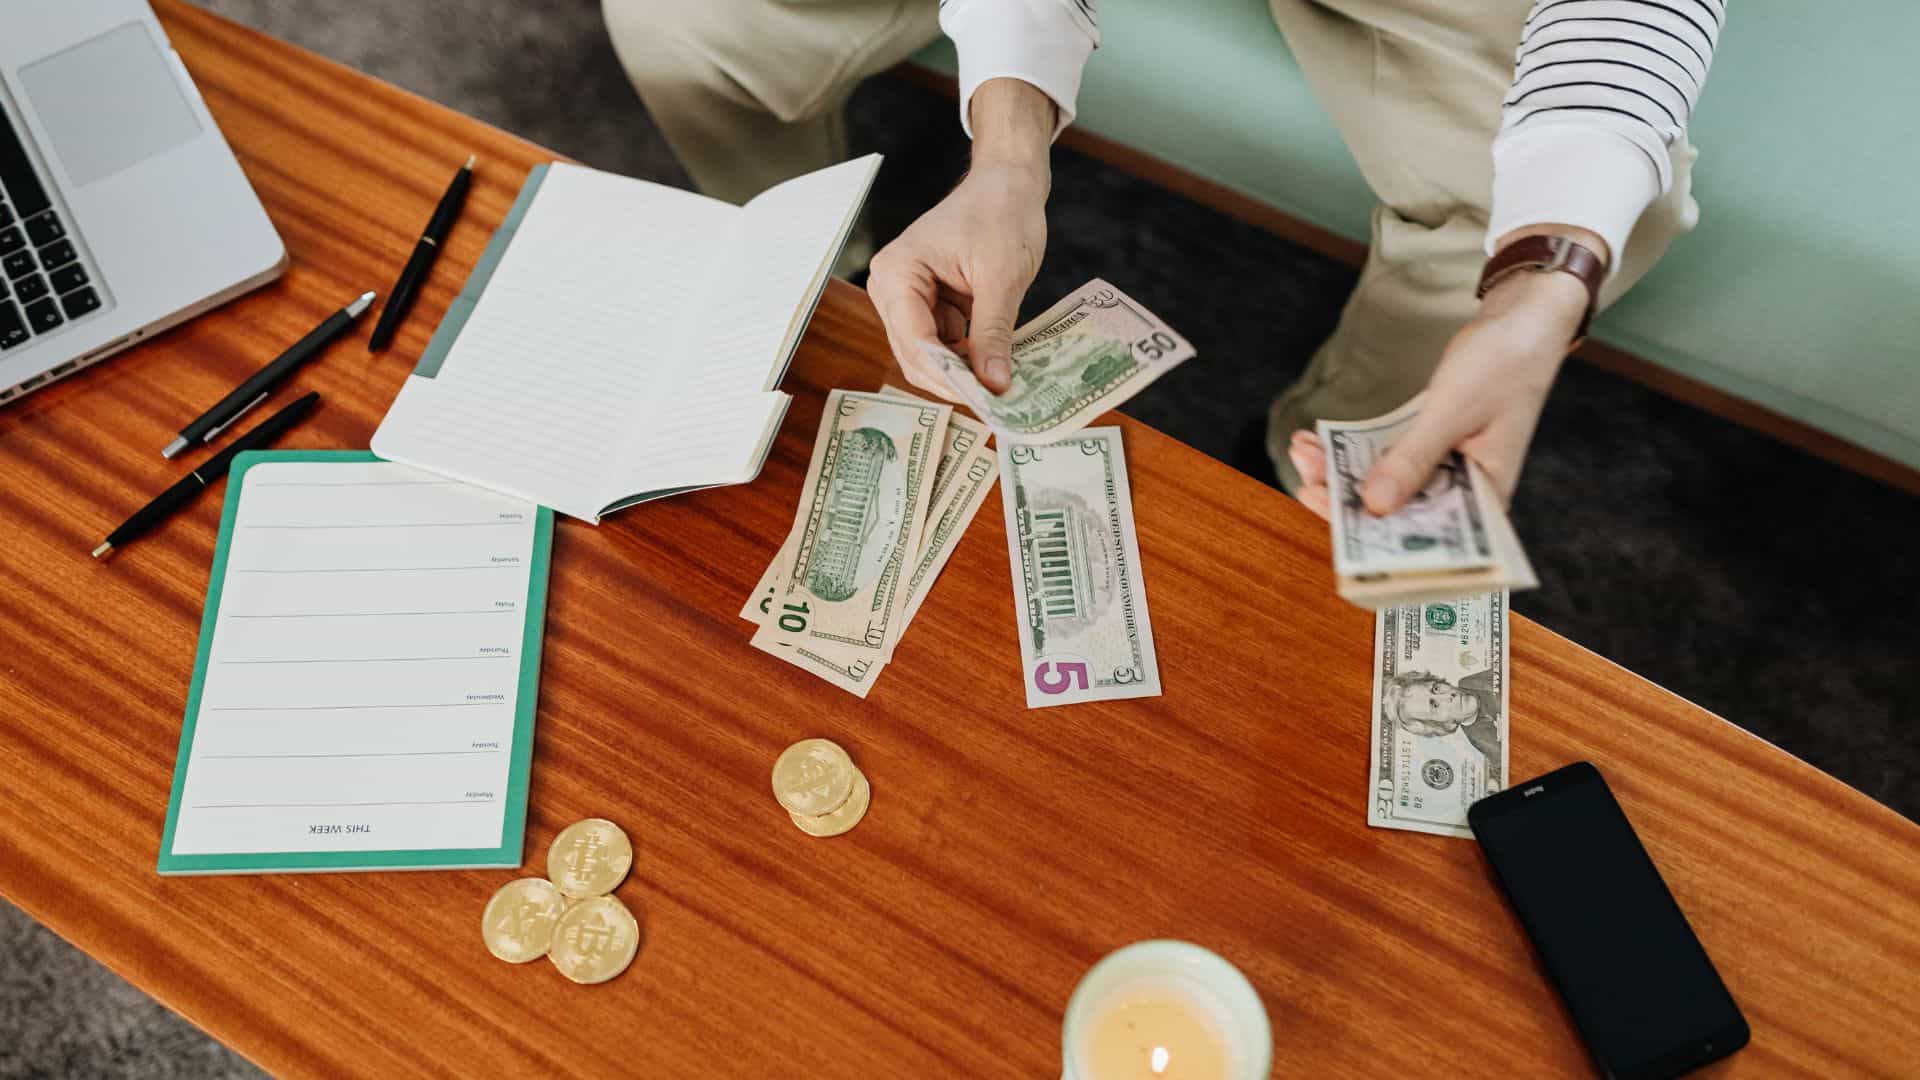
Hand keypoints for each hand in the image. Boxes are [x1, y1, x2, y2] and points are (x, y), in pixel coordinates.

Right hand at [866, 78, 1053, 399]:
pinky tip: (995, 366)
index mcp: (897, 273)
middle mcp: (890, 288)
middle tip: (997, 405)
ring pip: (929, 356)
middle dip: (955, 380)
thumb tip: (994, 386)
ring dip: (962, 372)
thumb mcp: (1002, 277)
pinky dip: (967, 357)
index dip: (951, 377)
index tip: (987, 403)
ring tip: (1000, 387)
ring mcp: (906, 298)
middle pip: (916, 356)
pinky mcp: (927, 305)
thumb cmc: (1001, 213)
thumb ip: (993, 333)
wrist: (1008, 182)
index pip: (916, 342)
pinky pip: (943, 344)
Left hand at [1289, 233, 1596, 518]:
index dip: (1371, 533)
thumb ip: (1414, 459)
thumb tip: (1375, 506)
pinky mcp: (1432, 449)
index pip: (1423, 536)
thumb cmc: (1505, 363)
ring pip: (1386, 486)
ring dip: (1342, 472)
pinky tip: (1318, 440)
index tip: (1327, 511)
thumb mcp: (1453, 412)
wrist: (1524, 321)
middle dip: (1346, 499)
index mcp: (1487, 501)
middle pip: (1397, 515)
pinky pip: (1388, 458)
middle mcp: (1465, 495)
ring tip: (1303, 451)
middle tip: (1304, 477)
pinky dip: (1354, 451)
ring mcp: (1447, 472)